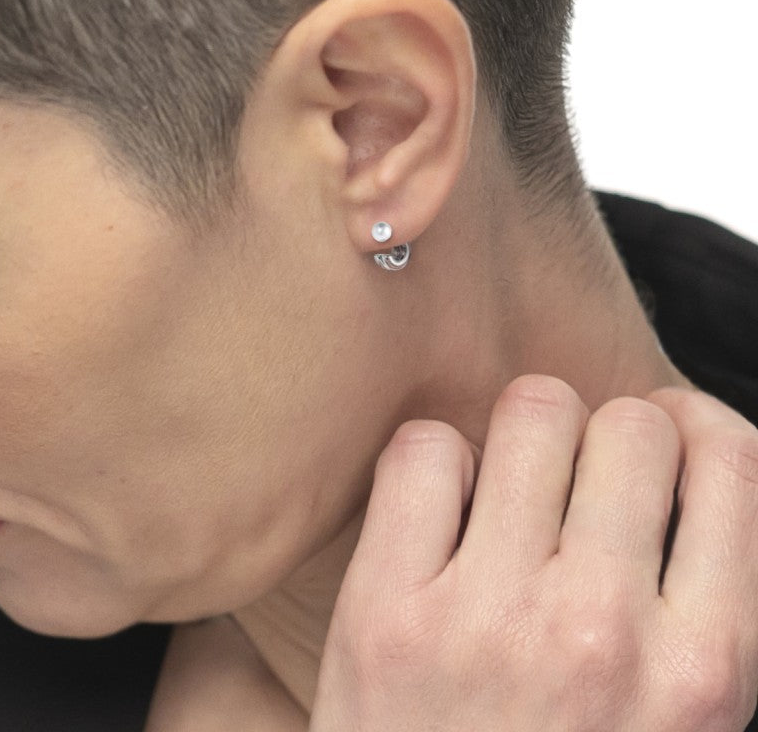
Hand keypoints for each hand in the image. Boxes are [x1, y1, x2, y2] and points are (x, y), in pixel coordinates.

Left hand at [309, 375, 757, 730]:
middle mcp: (601, 634)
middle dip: (605, 437)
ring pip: (535, 410)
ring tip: (508, 492)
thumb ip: (697, 600)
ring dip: (525, 435)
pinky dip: (436, 461)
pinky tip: (439, 513)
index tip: (667, 438)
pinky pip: (425, 448)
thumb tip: (688, 463)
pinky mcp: (386, 607)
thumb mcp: (677, 719)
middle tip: (573, 483)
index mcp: (703, 673)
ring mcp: (488, 616)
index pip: (733, 463)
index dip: (696, 426)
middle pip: (630, 424)